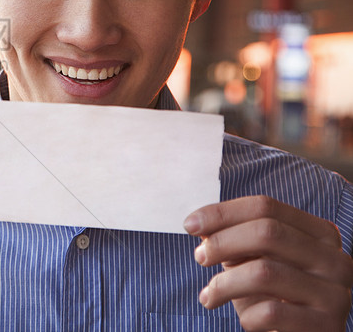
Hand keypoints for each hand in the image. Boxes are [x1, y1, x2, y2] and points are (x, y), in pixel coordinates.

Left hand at [185, 196, 352, 330]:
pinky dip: (246, 316)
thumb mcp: (255, 263)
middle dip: (222, 242)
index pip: (266, 207)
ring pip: (265, 272)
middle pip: (267, 233)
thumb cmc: (276, 298)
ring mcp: (336, 293)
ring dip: (224, 283)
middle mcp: (335, 259)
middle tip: (199, 257)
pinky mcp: (327, 326)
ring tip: (209, 296)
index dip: (222, 212)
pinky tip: (245, 321)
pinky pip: (271, 312)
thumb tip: (199, 225)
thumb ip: (234, 241)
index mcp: (320, 234)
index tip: (189, 225)